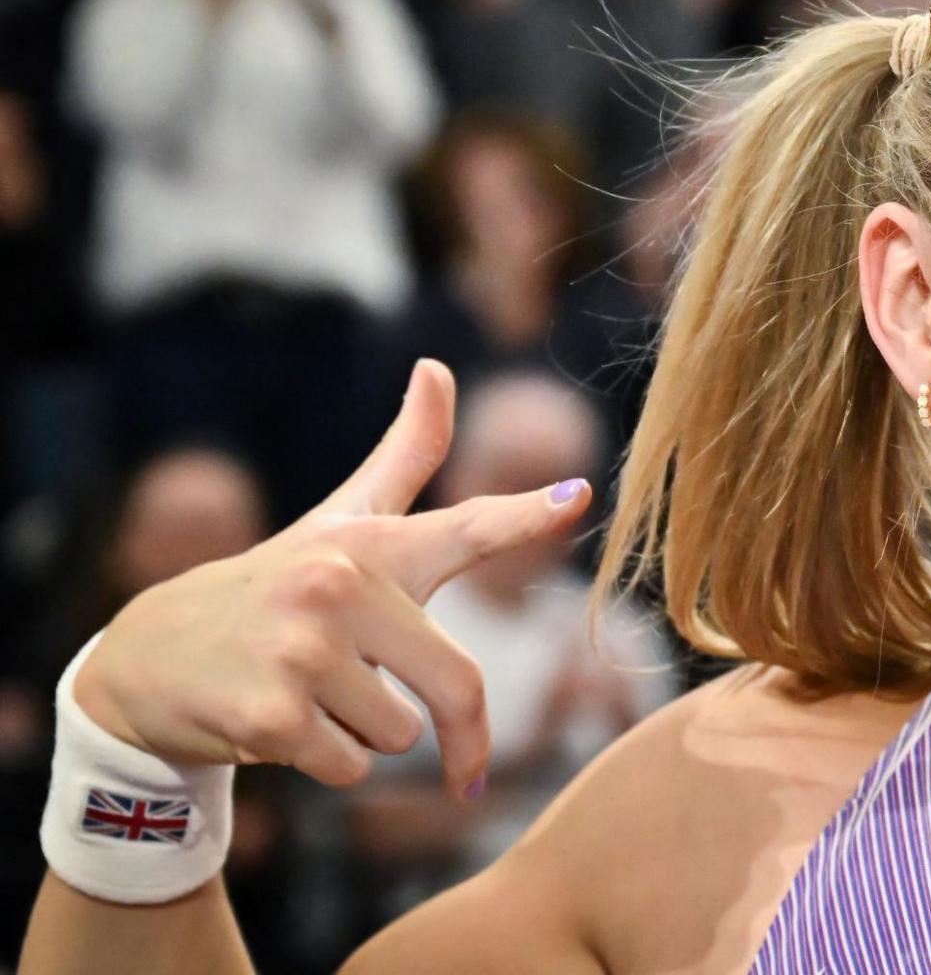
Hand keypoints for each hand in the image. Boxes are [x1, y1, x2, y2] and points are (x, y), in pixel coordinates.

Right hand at [72, 360, 592, 799]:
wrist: (148, 657)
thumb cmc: (274, 586)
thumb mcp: (339, 523)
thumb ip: (405, 457)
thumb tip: (437, 366)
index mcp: (371, 546)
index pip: (464, 528)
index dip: (525, 516)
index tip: (578, 496)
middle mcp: (339, 587)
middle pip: (456, 686)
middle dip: (452, 727)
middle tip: (409, 723)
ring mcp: (302, 650)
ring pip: (400, 735)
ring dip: (363, 735)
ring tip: (307, 692)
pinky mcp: (270, 717)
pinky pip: (350, 768)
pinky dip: (324, 762)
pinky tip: (274, 721)